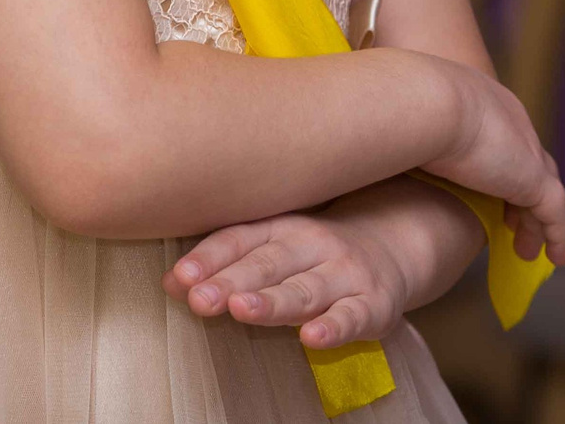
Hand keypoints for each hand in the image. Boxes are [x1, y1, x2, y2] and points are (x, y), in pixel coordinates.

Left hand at [165, 180, 475, 347]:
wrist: (394, 244)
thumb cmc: (313, 251)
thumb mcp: (273, 245)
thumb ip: (225, 262)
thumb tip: (170, 282)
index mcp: (281, 226)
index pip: (239, 239)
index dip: (208, 257)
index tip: (179, 277)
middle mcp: (312, 245)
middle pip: (267, 264)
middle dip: (231, 281)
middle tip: (199, 298)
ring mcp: (344, 274)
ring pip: (305, 289)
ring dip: (272, 301)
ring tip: (241, 310)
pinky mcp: (374, 304)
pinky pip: (353, 317)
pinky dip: (334, 328)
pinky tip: (312, 338)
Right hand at [417, 53, 564, 264]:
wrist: (423, 101)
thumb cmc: (402, 105)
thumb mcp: (406, 116)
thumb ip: (406, 134)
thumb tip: (381, 151)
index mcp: (480, 99)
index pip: (501, 136)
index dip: (498, 164)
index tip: (487, 189)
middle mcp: (509, 120)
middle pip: (528, 162)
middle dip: (522, 193)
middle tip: (513, 221)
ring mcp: (525, 150)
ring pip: (543, 191)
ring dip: (535, 221)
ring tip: (527, 249)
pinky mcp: (533, 180)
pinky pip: (555, 214)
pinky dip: (556, 235)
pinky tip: (554, 258)